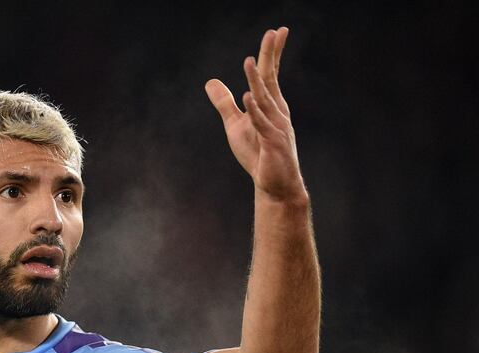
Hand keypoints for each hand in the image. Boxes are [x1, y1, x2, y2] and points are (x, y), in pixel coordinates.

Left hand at [205, 27, 306, 201]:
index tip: (277, 32)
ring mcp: (277, 127)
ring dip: (256, 81)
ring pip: (265, 100)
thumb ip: (224, 103)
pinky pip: (262, 125)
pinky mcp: (272, 144)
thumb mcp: (235, 125)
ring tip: (248, 62)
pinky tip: (247, 97)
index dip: (272, 53)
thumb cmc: (258, 154)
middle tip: (273, 32)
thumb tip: (210, 81)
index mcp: (270, 105)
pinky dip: (255, 111)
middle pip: (271, 80)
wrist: (275, 185)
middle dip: (270, 56)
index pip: (270, 75)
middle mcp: (277, 112)